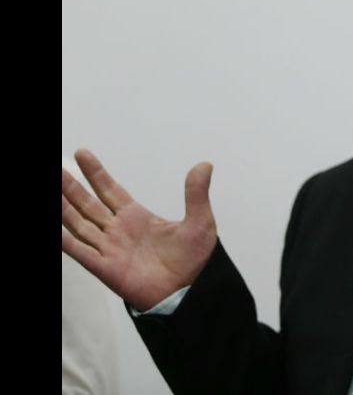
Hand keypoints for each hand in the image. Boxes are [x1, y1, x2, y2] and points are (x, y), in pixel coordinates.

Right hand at [61, 149, 217, 310]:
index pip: (111, 190)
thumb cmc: (193, 261)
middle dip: (72, 187)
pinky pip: (81, 252)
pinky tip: (56, 228)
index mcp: (137, 217)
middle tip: (58, 169)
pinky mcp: (107, 268)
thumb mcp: (200, 221)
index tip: (81, 153)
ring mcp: (110, 249)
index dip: (96, 173)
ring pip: (79, 223)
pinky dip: (66, 240)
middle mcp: (119, 230)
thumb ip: (196, 194)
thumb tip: (205, 164)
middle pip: (89, 204)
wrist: (190, 292)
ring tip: (53, 189)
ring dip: (64, 207)